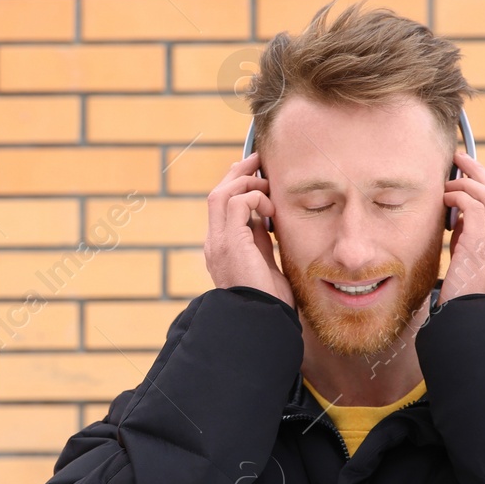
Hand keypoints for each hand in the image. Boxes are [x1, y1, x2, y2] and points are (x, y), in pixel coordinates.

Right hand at [205, 152, 293, 306]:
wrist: (261, 322)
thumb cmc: (269, 301)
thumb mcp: (264, 263)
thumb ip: (259, 241)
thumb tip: (264, 220)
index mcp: (221, 248)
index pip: (222, 206)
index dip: (236, 185)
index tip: (256, 174)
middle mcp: (214, 242)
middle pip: (217, 193)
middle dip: (238, 173)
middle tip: (258, 161)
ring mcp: (218, 242)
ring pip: (221, 193)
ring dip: (246, 183)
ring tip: (267, 185)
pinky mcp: (229, 242)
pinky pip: (237, 203)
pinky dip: (255, 198)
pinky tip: (270, 210)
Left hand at [440, 149, 484, 302]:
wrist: (471, 328)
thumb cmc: (464, 307)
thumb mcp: (472, 272)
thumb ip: (471, 246)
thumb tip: (459, 221)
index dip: (483, 194)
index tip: (466, 185)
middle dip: (481, 173)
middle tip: (462, 158)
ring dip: (467, 181)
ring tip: (449, 178)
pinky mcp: (481, 246)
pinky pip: (472, 207)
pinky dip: (459, 196)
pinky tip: (445, 197)